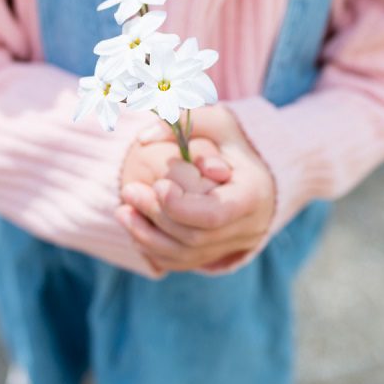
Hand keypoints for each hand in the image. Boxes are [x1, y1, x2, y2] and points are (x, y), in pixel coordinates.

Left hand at [119, 106, 275, 272]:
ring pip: (185, 256)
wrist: (261, 172)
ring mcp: (233, 246)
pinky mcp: (218, 254)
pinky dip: (155, 250)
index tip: (157, 184)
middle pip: (195, 236)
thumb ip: (184, 121)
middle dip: (156, 215)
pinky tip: (135, 227)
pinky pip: (183, 262)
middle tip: (128, 190)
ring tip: (122, 211)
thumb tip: (143, 138)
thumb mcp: (219, 122)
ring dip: (147, 237)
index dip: (179, 205)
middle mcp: (247, 228)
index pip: (214, 214)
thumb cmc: (236, 143)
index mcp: (252, 195)